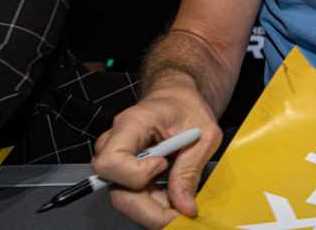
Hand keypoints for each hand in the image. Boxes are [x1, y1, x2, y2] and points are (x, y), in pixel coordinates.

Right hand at [91, 77, 222, 228]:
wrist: (177, 100)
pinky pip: (132, 196)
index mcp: (131, 124)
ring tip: (181, 205)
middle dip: (150, 210)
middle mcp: (114, 143)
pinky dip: (154, 204)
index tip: (163, 166)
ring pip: (124, 198)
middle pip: (117, 190)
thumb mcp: (203, 134)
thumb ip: (190, 169)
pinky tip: (173, 199)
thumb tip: (184, 206)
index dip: (136, 173)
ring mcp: (116, 160)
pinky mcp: (124, 172)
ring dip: (154, 209)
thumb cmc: (187, 108)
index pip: (111, 161)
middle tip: (180, 214)